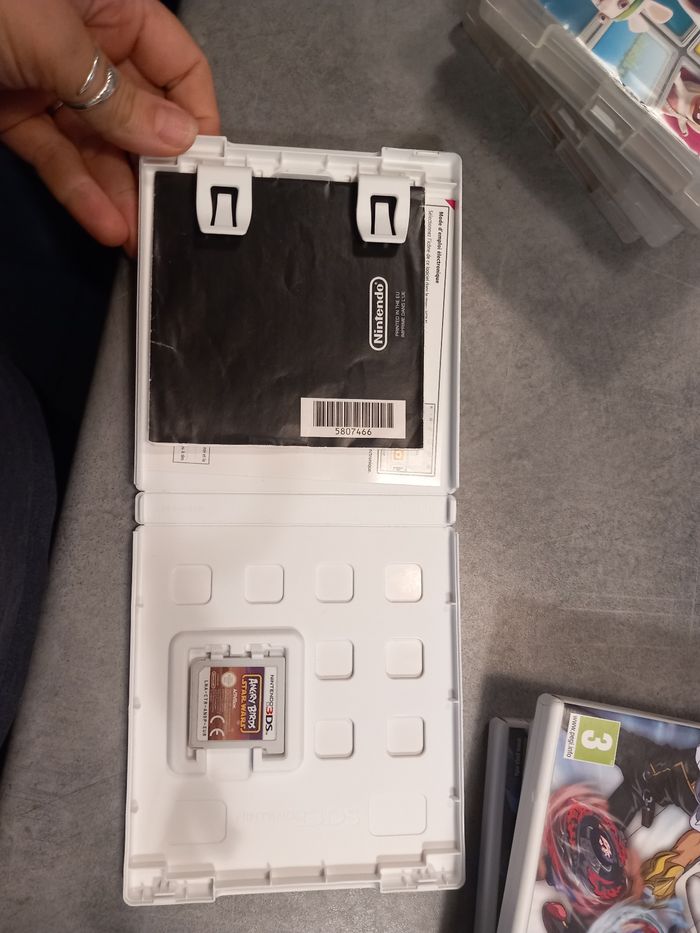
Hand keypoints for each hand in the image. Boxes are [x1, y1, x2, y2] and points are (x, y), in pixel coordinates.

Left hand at [0, 0, 219, 253]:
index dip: (196, 115)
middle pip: (138, 113)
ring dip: (119, 192)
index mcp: (109, 5)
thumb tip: (177, 135)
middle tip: (172, 215)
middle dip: (154, 167)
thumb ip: (116, 95)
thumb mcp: (54, 38)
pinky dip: (78, 190)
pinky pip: (55, 157)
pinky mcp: (12, 114)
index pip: (176, 64)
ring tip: (140, 236)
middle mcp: (85, 45)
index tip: (204, 167)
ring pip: (97, 145)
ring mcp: (46, 82)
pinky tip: (103, 222)